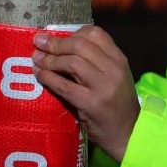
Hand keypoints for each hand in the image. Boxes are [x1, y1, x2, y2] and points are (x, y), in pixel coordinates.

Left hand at [32, 26, 139, 162]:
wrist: (129, 134)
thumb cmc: (117, 105)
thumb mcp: (114, 77)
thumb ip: (95, 62)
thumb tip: (62, 47)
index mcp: (119, 59)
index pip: (95, 33)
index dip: (72, 32)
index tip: (57, 38)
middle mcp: (114, 69)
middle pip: (80, 45)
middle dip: (55, 43)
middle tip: (39, 44)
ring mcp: (104, 86)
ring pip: (72, 62)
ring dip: (50, 60)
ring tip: (37, 60)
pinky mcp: (91, 104)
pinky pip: (64, 86)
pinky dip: (48, 78)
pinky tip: (40, 76)